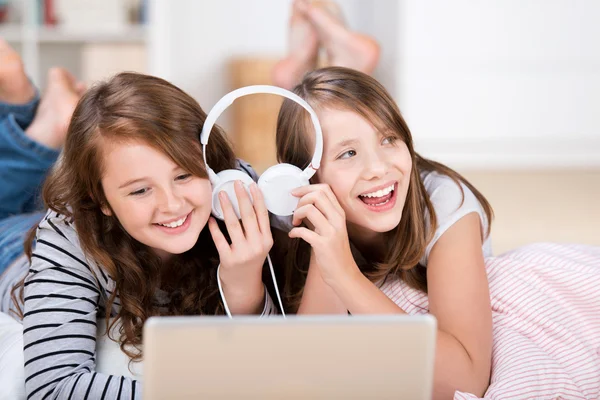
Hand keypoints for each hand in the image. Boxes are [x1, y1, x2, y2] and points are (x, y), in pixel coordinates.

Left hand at [208, 180, 272, 295]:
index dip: (257, 198)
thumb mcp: (261, 244)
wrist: (244, 284)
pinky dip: (214, 227)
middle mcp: (257, 245)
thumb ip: (258, 228)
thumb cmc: (251, 259)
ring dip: (227, 207)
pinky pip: (219, 239)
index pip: (262, 214)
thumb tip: (249, 202)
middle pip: (248, 216)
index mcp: (267, 240)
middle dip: (242, 197)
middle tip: (236, 184)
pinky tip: (211, 218)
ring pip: (233, 224)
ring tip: (222, 195)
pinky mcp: (228, 259)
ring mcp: (242, 252)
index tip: (251, 185)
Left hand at [288, 184, 359, 286]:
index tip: (296, 193)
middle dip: (301, 199)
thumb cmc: (335, 252)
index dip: (307, 188)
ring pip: (309, 209)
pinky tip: (294, 235)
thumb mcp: (334, 228)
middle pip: (317, 194)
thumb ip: (324, 214)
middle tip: (296, 210)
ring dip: (296, 213)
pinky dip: (294, 231)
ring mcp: (331, 232)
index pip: (325, 189)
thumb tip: (306, 202)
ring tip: (295, 222)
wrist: (343, 274)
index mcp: (339, 213)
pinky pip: (303, 231)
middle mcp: (337, 220)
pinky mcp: (323, 244)